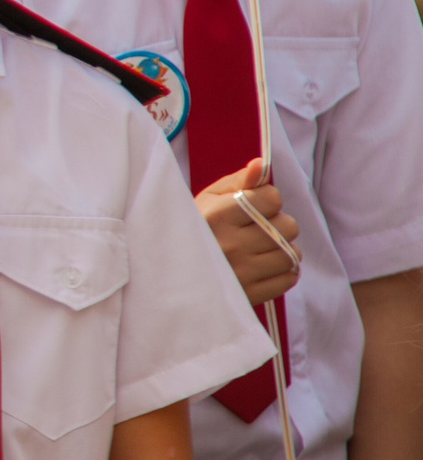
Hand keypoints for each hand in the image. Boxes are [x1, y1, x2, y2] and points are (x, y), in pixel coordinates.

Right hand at [197, 160, 298, 307]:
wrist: (167, 276)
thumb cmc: (191, 229)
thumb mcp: (205, 200)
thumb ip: (237, 181)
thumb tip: (262, 164)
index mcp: (217, 216)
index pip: (271, 199)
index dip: (266, 199)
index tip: (253, 206)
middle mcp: (231, 245)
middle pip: (288, 226)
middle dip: (276, 224)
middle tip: (257, 228)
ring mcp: (242, 273)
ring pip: (292, 253)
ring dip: (282, 248)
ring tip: (262, 248)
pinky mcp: (250, 295)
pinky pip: (289, 278)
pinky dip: (283, 271)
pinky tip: (264, 265)